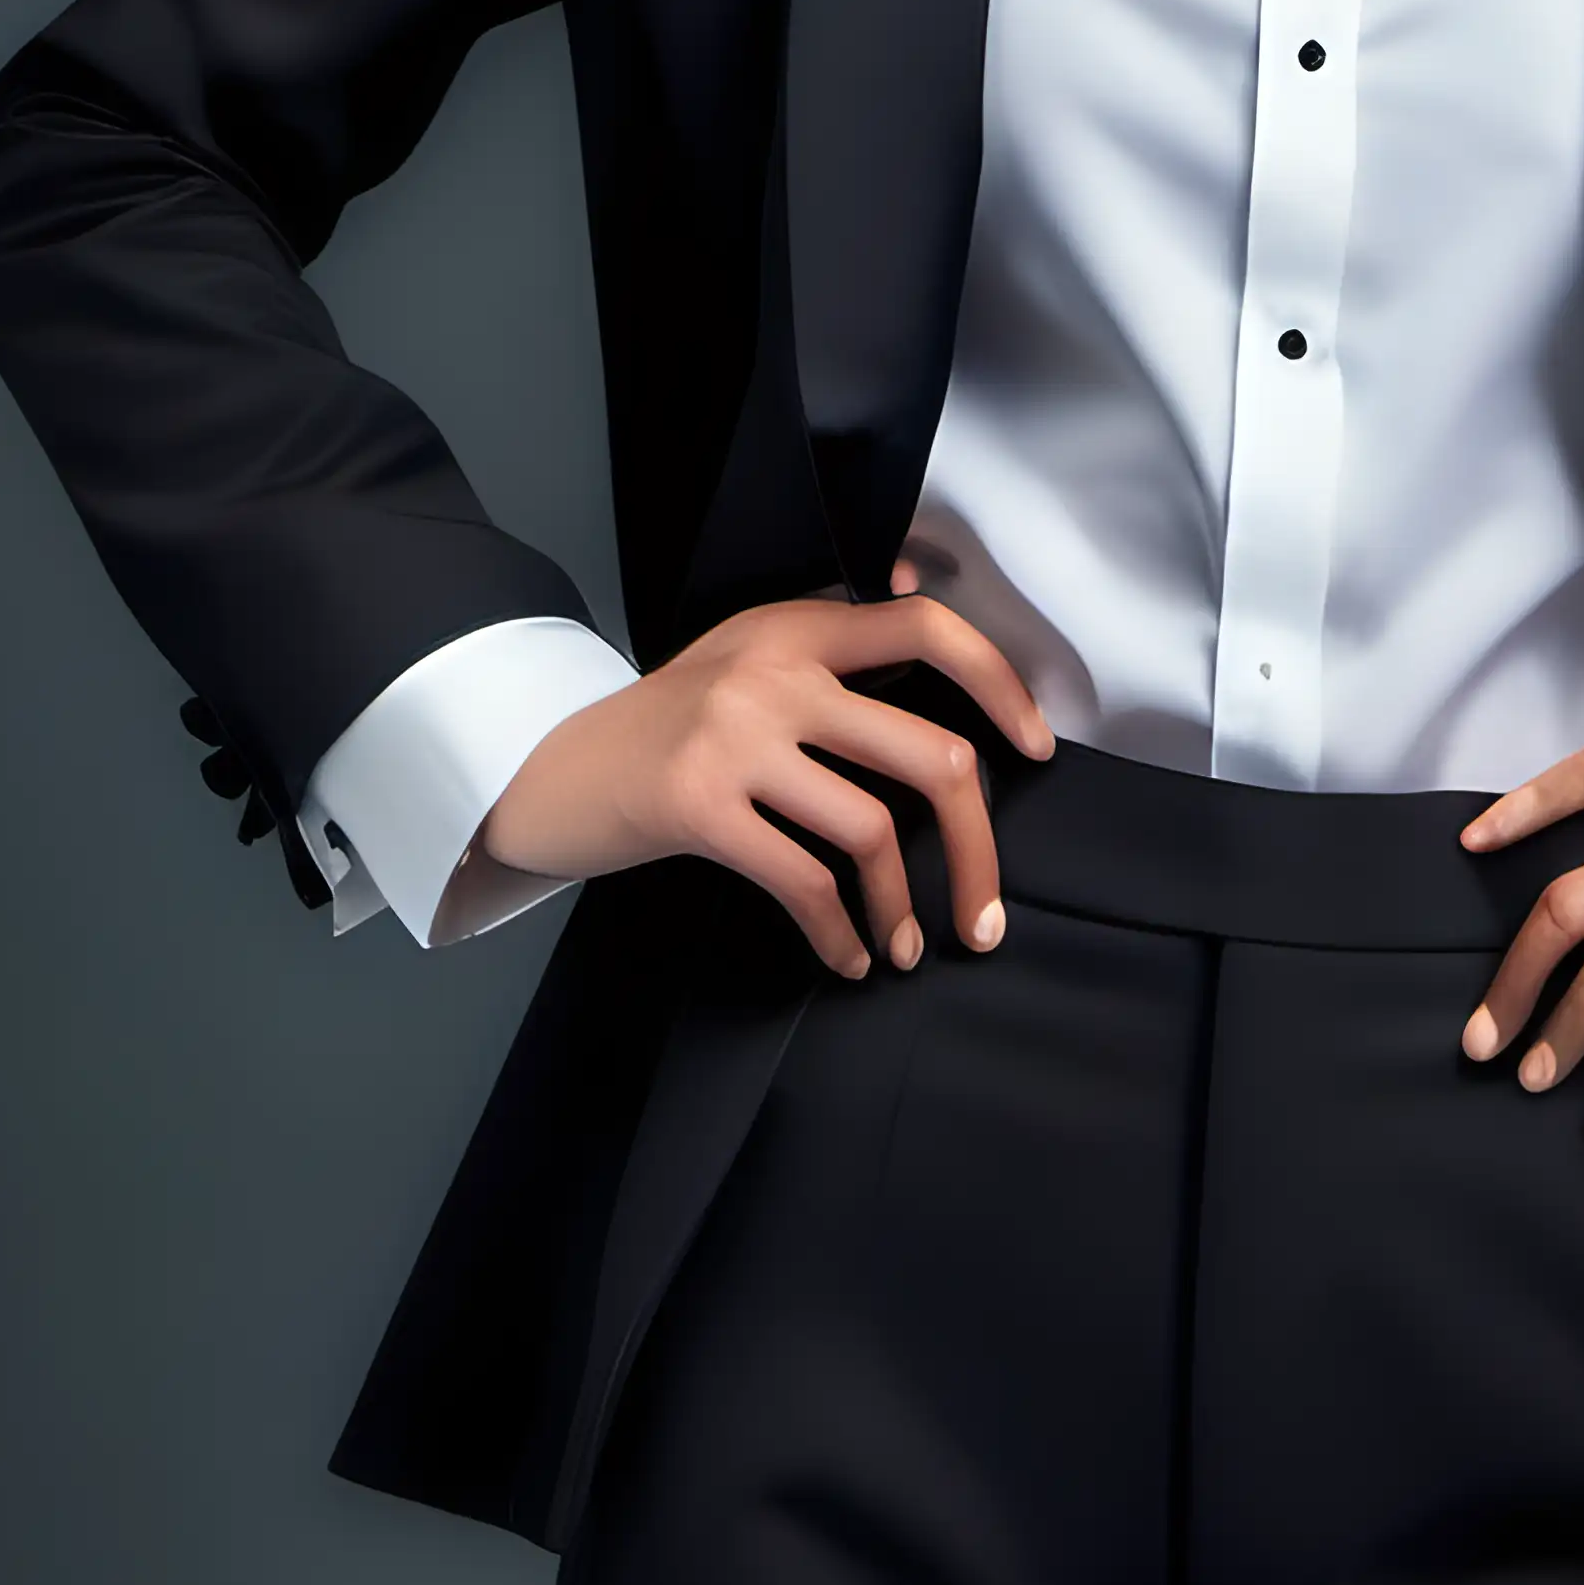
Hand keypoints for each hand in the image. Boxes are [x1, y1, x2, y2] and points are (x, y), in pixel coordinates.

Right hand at [474, 572, 1052, 981]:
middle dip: (977, 848)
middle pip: (930, 755)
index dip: (1001, 688)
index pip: (928, 630)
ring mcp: (735, 737)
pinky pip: (804, 880)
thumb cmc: (664, 728)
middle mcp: (773, 672)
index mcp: (797, 628)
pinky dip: (839, 933)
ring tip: (907, 946)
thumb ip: (830, 653)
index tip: (1036, 750)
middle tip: (987, 911)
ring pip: (872, 831)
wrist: (547, 769)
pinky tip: (850, 957)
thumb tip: (936, 631)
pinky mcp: (699, 804)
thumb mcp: (745, 661)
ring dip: (904, 908)